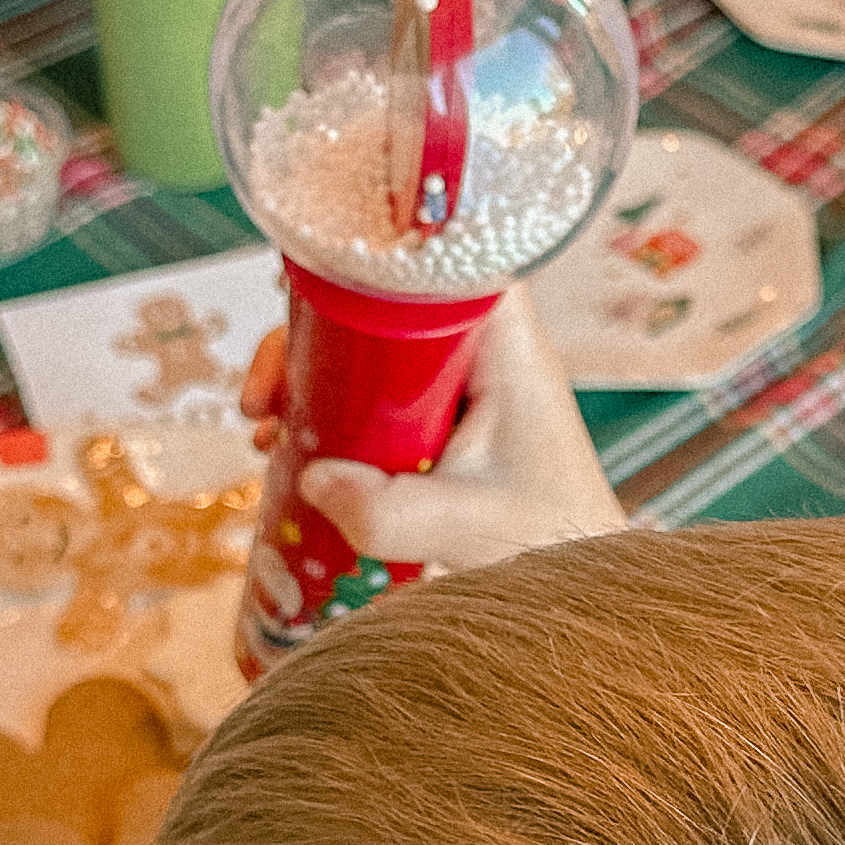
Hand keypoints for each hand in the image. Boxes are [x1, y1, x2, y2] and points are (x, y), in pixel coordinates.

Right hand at [240, 284, 625, 569]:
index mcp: (503, 345)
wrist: (580, 587)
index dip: (371, 258)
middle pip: (380, 306)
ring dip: (307, 381)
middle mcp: (479, 353)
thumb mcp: (467, 525)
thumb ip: (393, 511)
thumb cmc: (555, 539)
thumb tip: (315, 481)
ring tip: (265, 427)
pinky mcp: (438, 425)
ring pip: (367, 354)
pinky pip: (372, 399)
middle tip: (264, 393)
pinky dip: (327, 416)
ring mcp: (456, 388)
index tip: (307, 288)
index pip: (441, 261)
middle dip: (309, 340)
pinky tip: (291, 453)